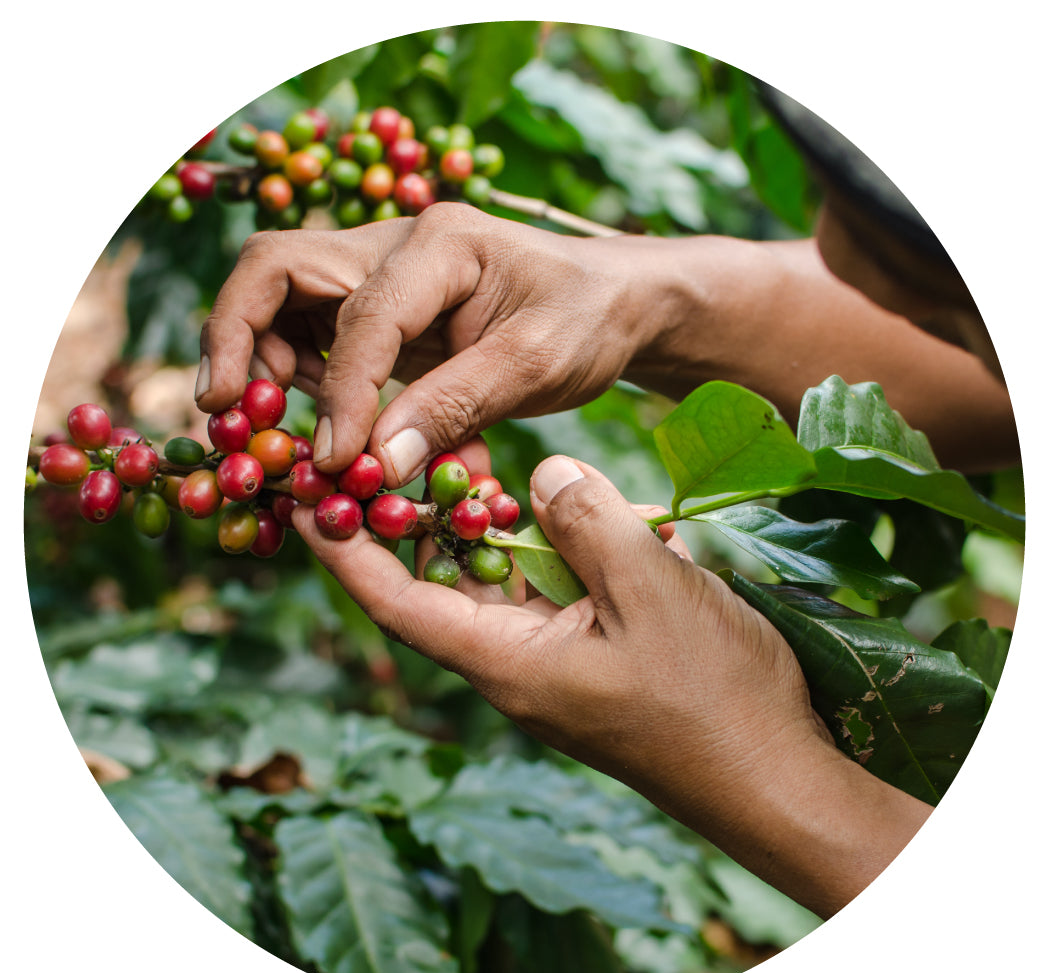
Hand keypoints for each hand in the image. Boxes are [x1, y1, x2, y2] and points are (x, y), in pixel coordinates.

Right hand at [197, 204, 662, 483]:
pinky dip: (300, 379)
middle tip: (225, 414)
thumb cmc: (586, 322)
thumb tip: (374, 465)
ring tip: (264, 427)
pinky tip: (318, 423)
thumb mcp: (535, 365)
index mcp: (439, 245)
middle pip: (276, 270)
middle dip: (238, 339)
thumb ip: (454, 408)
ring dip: (260, 361)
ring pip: (282, 300)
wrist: (613, 303)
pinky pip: (315, 336)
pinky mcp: (384, 310)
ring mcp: (382, 275)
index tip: (336, 462)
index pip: (361, 315)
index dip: (341, 394)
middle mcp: (394, 246)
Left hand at [292, 451, 930, 917]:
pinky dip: (542, 549)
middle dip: (413, 519)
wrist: (774, 774)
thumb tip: (541, 474)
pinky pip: (544, 594)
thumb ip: (587, 522)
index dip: (344, 547)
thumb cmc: (712, 696)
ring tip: (473, 465)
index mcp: (504, 661)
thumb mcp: (650, 590)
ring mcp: (553, 663)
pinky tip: (560, 511)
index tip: (307, 493)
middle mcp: (514, 664)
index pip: (395, 600)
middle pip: (436, 584)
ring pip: (494, 584)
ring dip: (484, 530)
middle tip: (396, 449)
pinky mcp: (590, 656)